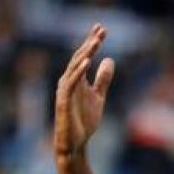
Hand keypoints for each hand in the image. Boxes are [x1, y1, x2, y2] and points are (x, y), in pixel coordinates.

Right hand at [54, 24, 115, 158]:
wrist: (75, 144)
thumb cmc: (84, 121)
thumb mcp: (98, 97)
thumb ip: (102, 79)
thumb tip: (110, 59)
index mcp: (76, 79)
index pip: (84, 56)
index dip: (92, 42)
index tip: (102, 29)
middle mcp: (68, 81)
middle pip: (79, 57)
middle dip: (90, 43)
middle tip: (101, 30)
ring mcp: (64, 90)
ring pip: (74, 67)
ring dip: (85, 53)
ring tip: (96, 42)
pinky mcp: (63, 101)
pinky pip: (71, 83)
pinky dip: (78, 72)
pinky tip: (87, 62)